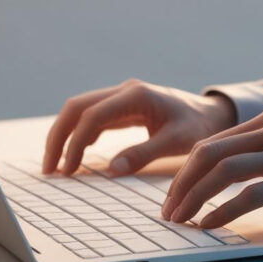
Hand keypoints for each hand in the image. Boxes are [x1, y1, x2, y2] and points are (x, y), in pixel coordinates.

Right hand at [42, 79, 236, 174]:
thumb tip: (112, 169)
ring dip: (65, 136)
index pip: (93, 116)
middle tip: (50, 169)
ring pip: (80, 111)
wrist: (212, 115)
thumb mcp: (178, 142)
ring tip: (57, 167)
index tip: (68, 170)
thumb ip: (145, 153)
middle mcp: (125, 91)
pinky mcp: (123, 107)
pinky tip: (75, 156)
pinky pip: (92, 118)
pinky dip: (79, 135)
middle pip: (77, 108)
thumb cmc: (199, 127)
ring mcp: (122, 98)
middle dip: (59, 137)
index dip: (75, 143)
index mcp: (136, 95)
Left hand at [162, 108, 262, 228]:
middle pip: (209, 153)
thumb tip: (230, 173)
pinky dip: (222, 212)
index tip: (174, 195)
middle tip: (167, 212)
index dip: (186, 171)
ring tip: (180, 221)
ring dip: (194, 198)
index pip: (214, 142)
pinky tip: (210, 225)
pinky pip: (249, 195)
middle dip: (180, 184)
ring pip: (223, 172)